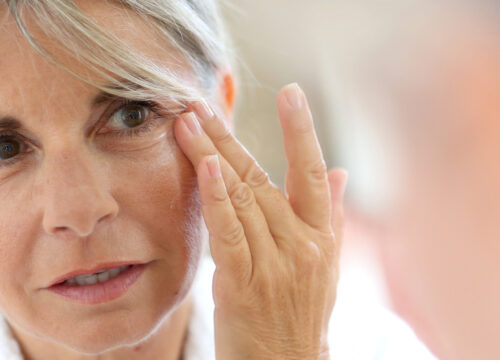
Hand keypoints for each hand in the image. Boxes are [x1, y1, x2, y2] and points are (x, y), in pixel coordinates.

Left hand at [173, 83, 347, 359]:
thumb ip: (329, 214)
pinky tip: (205, 167)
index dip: (302, 130)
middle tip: (202, 105)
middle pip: (261, 178)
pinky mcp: (244, 285)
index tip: (292, 92)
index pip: (310, 172)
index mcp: (320, 236)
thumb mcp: (326, 265)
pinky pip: (230, 234)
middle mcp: (302, 244)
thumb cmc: (302, 314)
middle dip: (228, 138)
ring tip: (187, 124)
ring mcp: (275, 264)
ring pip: (241, 198)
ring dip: (212, 156)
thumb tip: (339, 171)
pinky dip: (217, 199)